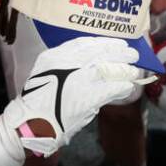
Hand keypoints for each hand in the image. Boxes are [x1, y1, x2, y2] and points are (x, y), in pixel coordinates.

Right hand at [1, 36, 144, 156]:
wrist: (30, 123)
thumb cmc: (38, 100)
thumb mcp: (45, 71)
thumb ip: (64, 63)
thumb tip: (88, 60)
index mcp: (55, 55)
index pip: (85, 43)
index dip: (104, 42)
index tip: (116, 42)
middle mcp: (67, 63)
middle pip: (99, 52)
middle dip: (118, 52)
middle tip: (132, 52)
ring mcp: (77, 80)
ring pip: (108, 68)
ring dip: (124, 69)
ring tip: (134, 70)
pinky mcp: (87, 98)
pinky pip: (110, 88)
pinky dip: (121, 86)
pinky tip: (128, 86)